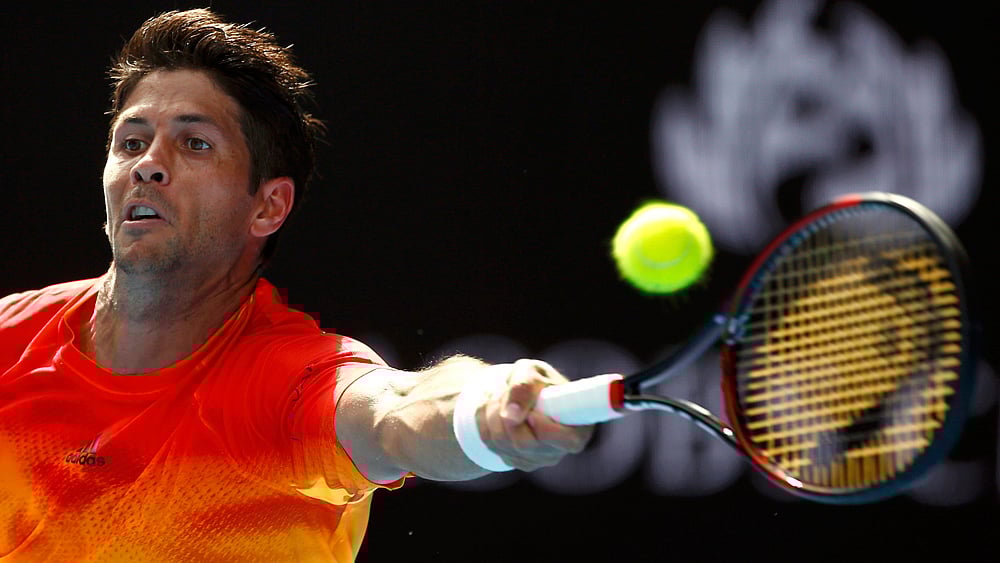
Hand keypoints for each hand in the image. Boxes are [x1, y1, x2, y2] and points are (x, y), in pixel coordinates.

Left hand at [477, 359, 594, 470]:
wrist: (521, 391)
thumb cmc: (534, 380)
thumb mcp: (530, 372)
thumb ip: (523, 387)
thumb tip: (511, 416)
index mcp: (579, 427)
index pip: (567, 441)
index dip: (545, 428)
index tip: (532, 413)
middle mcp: (561, 449)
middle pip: (524, 443)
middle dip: (506, 413)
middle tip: (503, 392)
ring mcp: (538, 459)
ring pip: (502, 444)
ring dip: (491, 413)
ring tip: (497, 395)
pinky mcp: (517, 461)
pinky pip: (491, 446)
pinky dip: (484, 423)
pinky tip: (492, 409)